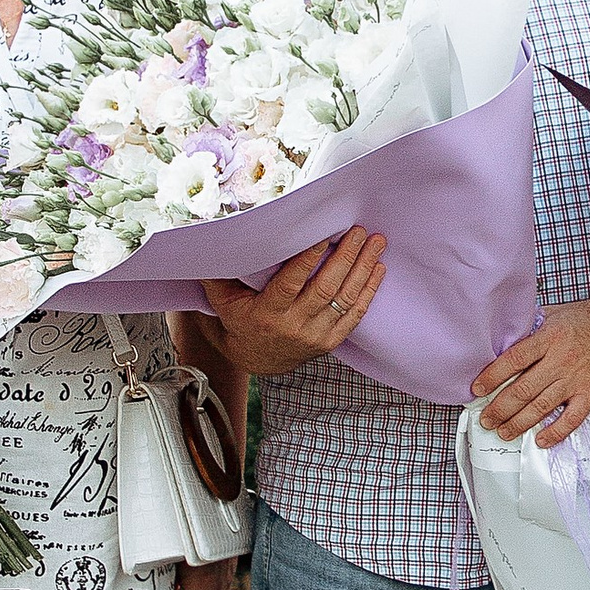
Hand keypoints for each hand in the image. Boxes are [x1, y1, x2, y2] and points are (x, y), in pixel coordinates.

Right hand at [197, 232, 383, 376]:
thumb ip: (219, 272)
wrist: (258, 359)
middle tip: (359, 230)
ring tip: (376, 242)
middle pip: (325, 287)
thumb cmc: (240, 320)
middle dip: (346, 256)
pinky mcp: (331, 341)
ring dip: (363, 268)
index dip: (308, 258)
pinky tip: (378, 268)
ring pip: (345, 298)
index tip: (323, 234)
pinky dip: (369, 290)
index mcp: (267, 313)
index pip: (291, 283)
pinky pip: (355, 315)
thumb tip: (210, 236)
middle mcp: (294, 326)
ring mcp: (315, 335)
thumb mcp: (222, 301)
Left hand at [473, 296, 589, 448]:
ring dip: (519, 422)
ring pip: (542, 406)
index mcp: (549, 337)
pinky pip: (571, 418)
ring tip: (504, 431)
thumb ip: (533, 328)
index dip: (492, 376)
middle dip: (500, 407)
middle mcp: (561, 359)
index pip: (514, 360)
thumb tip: (506, 340)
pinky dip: (555, 432)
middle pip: (523, 389)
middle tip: (487, 419)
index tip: (477, 389)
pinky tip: (540, 439)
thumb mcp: (557, 314)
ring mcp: (577, 378)